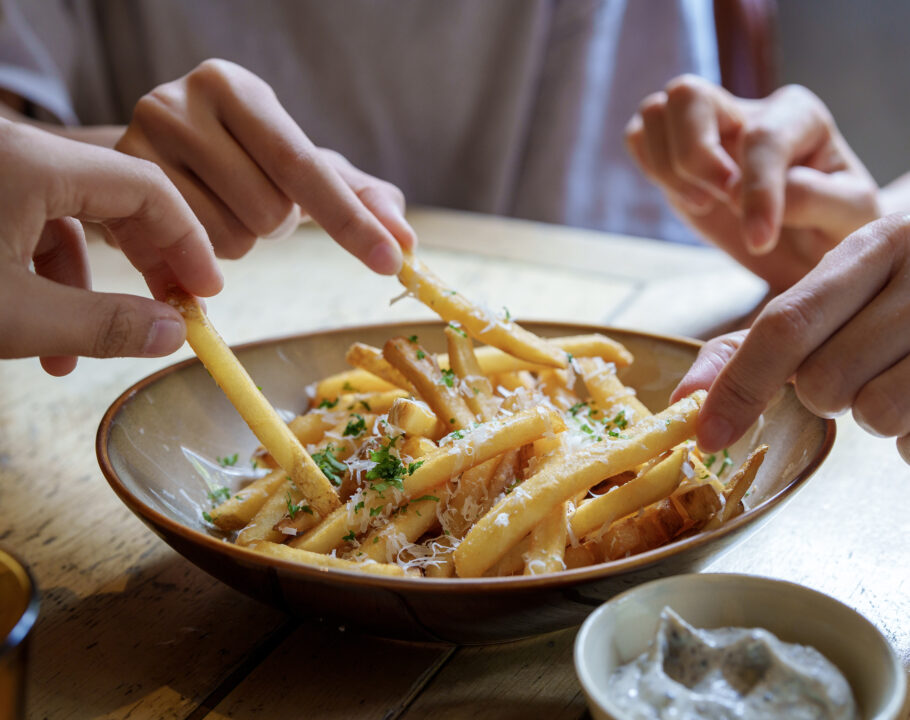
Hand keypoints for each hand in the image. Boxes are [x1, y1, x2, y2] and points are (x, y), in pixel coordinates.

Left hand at [0, 120, 222, 375]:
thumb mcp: (15, 317)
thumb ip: (102, 325)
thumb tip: (173, 335)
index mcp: (33, 163)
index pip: (147, 187)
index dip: (188, 241)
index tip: (205, 290)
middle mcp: (18, 154)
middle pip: (116, 198)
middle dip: (148, 262)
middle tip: (172, 312)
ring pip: (70, 220)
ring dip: (87, 289)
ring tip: (79, 351)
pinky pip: (29, 228)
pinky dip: (44, 281)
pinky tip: (39, 337)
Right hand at [116, 59, 414, 270]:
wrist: (149, 158)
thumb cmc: (241, 161)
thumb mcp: (299, 167)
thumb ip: (356, 197)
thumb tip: (406, 239)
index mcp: (238, 89)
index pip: (304, 166)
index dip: (352, 221)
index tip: (391, 261)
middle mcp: (182, 102)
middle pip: (268, 213)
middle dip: (274, 225)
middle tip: (250, 201)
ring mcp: (141, 142)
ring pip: (228, 242)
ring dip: (238, 243)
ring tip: (217, 210)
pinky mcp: (117, 189)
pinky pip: (185, 257)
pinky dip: (201, 259)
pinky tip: (188, 230)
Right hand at [626, 75, 879, 291]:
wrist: (808, 246)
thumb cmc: (833, 227)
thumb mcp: (849, 217)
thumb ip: (816, 198)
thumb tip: (748, 193)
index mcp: (798, 115)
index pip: (761, 137)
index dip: (756, 192)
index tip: (759, 240)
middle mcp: (746, 110)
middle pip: (689, 95)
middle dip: (695, 156)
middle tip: (717, 202)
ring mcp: (706, 128)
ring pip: (656, 111)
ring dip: (668, 166)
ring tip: (704, 205)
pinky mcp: (675, 153)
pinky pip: (638, 137)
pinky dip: (650, 167)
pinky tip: (687, 199)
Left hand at [673, 214, 909, 462]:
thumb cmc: (900, 299)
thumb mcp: (833, 297)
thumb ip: (754, 344)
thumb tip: (685, 400)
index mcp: (874, 245)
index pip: (786, 324)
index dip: (740, 385)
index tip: (705, 437)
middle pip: (825, 380)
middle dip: (825, 394)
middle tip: (858, 368)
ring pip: (876, 414)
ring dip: (874, 415)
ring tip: (900, 378)